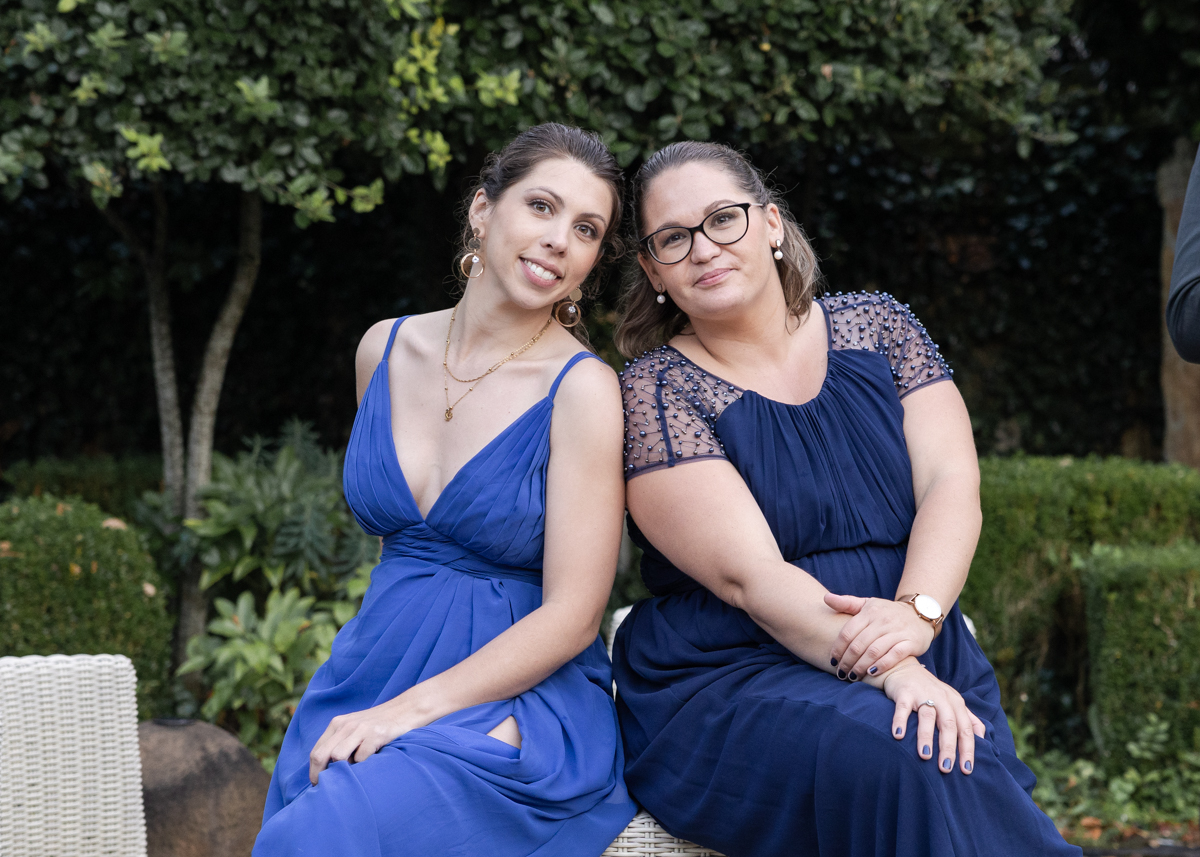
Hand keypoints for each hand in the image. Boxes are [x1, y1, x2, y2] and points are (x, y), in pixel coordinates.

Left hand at [309, 695, 426, 784]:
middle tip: (327, 788)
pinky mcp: (376, 735)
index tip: (318, 785)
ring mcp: (361, 729)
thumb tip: (326, 770)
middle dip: (321, 775)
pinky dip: (364, 765)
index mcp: (337, 724)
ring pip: (338, 756)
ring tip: (354, 772)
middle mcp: (346, 725)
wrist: (406, 709)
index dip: (314, 772)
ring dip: (344, 769)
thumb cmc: (378, 724)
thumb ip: (340, 742)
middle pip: (321, 755)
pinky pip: (361, 758)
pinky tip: (371, 761)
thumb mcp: (355, 728)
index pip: (316, 752)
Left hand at [824, 593, 934, 680]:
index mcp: (869, 612)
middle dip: (847, 661)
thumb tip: (825, 598)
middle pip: (859, 644)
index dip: (838, 648)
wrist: (920, 614)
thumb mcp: (868, 604)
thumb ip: (847, 603)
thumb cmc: (887, 612)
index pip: (848, 632)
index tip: (832, 661)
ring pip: (874, 650)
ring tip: (853, 676)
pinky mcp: (911, 642)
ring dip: (861, 665)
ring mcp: (897, 631)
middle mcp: (883, 621)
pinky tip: (871, 672)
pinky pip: (895, 655)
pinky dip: (882, 664)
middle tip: (841, 673)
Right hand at [876, 658, 984, 774]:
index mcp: (956, 703)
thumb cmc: (930, 691)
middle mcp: (942, 698)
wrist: (904, 667)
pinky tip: (898, 736)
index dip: (967, 749)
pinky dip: (900, 721)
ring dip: (926, 737)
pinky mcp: (904, 692)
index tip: (966, 769)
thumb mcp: (952, 702)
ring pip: (927, 717)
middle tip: (946, 768)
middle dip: (948, 747)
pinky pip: (903, 708)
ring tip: (925, 756)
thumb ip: (968, 718)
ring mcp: (922, 693)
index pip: (965, 729)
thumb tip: (984, 738)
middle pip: (948, 724)